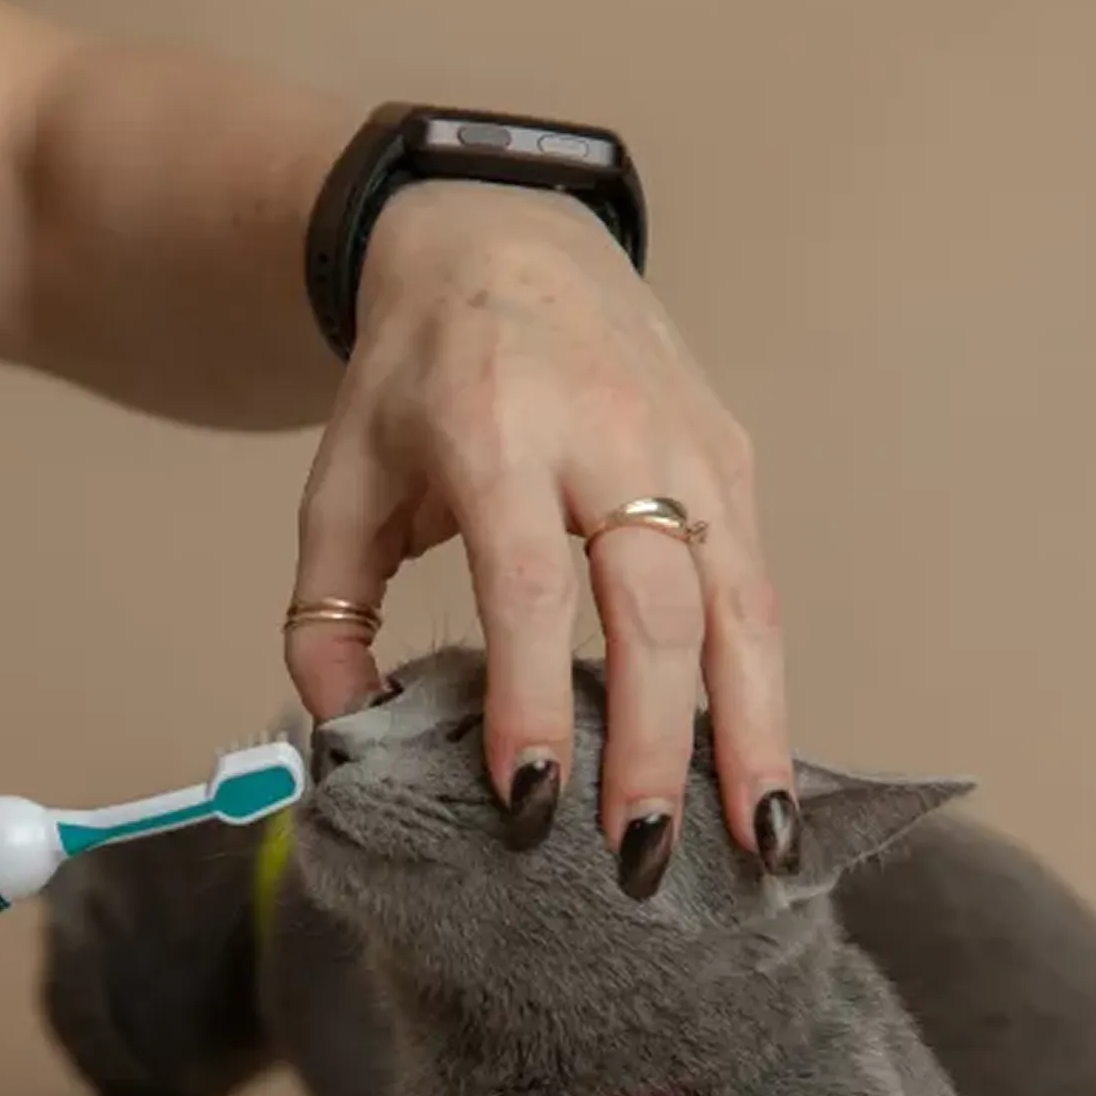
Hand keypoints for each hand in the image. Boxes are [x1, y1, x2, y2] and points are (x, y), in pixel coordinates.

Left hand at [286, 181, 795, 897]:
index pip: (529, 582)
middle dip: (652, 740)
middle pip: (654, 604)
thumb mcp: (340, 479)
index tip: (526, 802)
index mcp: (495, 429)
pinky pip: (757, 586)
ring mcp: (686, 442)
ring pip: (738, 602)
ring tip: (759, 845)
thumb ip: (327, 608)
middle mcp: (609, 432)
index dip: (532, 697)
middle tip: (636, 857)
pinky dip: (767, 687)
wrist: (508, 238)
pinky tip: (764, 772)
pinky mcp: (730, 457)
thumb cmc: (413, 380)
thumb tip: (347, 730)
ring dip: (751, 731)